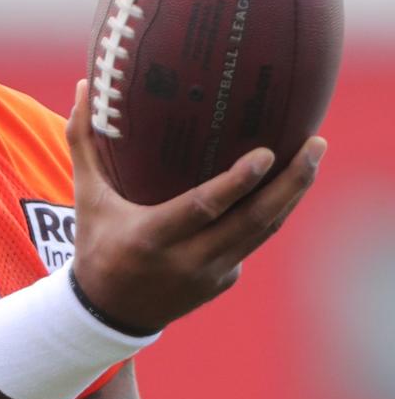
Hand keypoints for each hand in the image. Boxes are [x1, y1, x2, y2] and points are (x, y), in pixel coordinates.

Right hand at [66, 79, 325, 331]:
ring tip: (311, 156)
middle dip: (289, 183)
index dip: (237, 183)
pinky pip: (252, 242)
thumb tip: (84, 86)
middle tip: (315, 144)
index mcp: (151, 237)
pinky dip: (269, 212)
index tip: (266, 153)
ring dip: (291, 195)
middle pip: (252, 221)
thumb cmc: (96, 243)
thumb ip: (82, 143)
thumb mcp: (87, 197)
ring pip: (263, 231)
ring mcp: (211, 274)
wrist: (108, 312)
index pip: (203, 208)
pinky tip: (283, 184)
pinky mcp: (224, 281)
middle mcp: (187, 260)